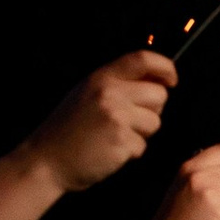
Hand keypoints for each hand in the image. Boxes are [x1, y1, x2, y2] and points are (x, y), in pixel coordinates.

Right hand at [28, 51, 177, 191]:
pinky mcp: (121, 142)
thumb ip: (116, 84)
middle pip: (159, 95)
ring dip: (142, 133)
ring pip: (155, 122)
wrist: (46, 160)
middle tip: (131, 121)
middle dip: (153, 110)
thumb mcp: (86, 94)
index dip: (165, 68)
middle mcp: (110, 93)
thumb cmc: (69, 129)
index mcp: (101, 78)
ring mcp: (116, 117)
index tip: (172, 80)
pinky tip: (110, 151)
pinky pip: (143, 146)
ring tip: (115, 137)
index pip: (143, 59)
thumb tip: (156, 82)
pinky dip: (131, 152)